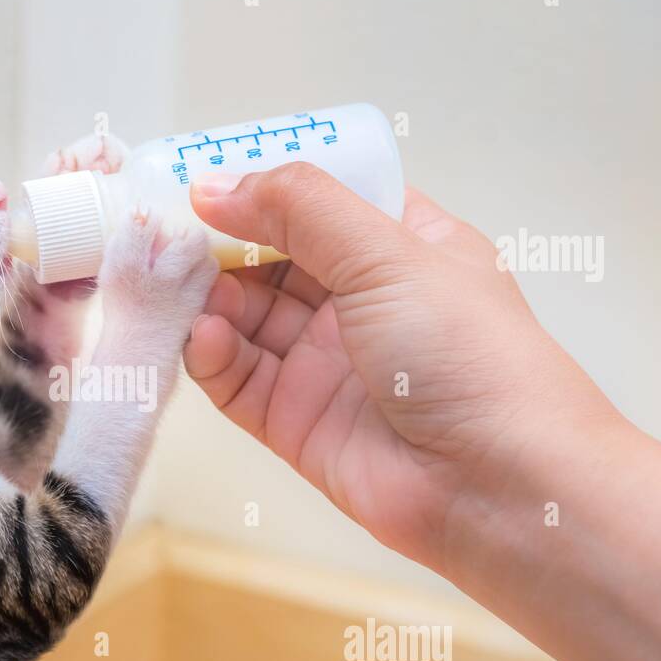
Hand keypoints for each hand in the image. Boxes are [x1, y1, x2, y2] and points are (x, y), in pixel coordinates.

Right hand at [182, 164, 621, 574]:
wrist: (498, 488)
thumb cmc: (468, 354)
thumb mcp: (388, 253)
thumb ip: (298, 209)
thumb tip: (215, 184)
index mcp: (401, 247)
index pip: (320, 200)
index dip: (264, 183)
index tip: (203, 172)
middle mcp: (361, 301)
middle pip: (270, 257)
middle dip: (219, 241)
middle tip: (162, 228)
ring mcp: (326, 363)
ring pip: (244, 317)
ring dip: (207, 297)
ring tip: (172, 283)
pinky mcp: (295, 421)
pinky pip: (237, 378)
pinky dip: (211, 354)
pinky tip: (201, 336)